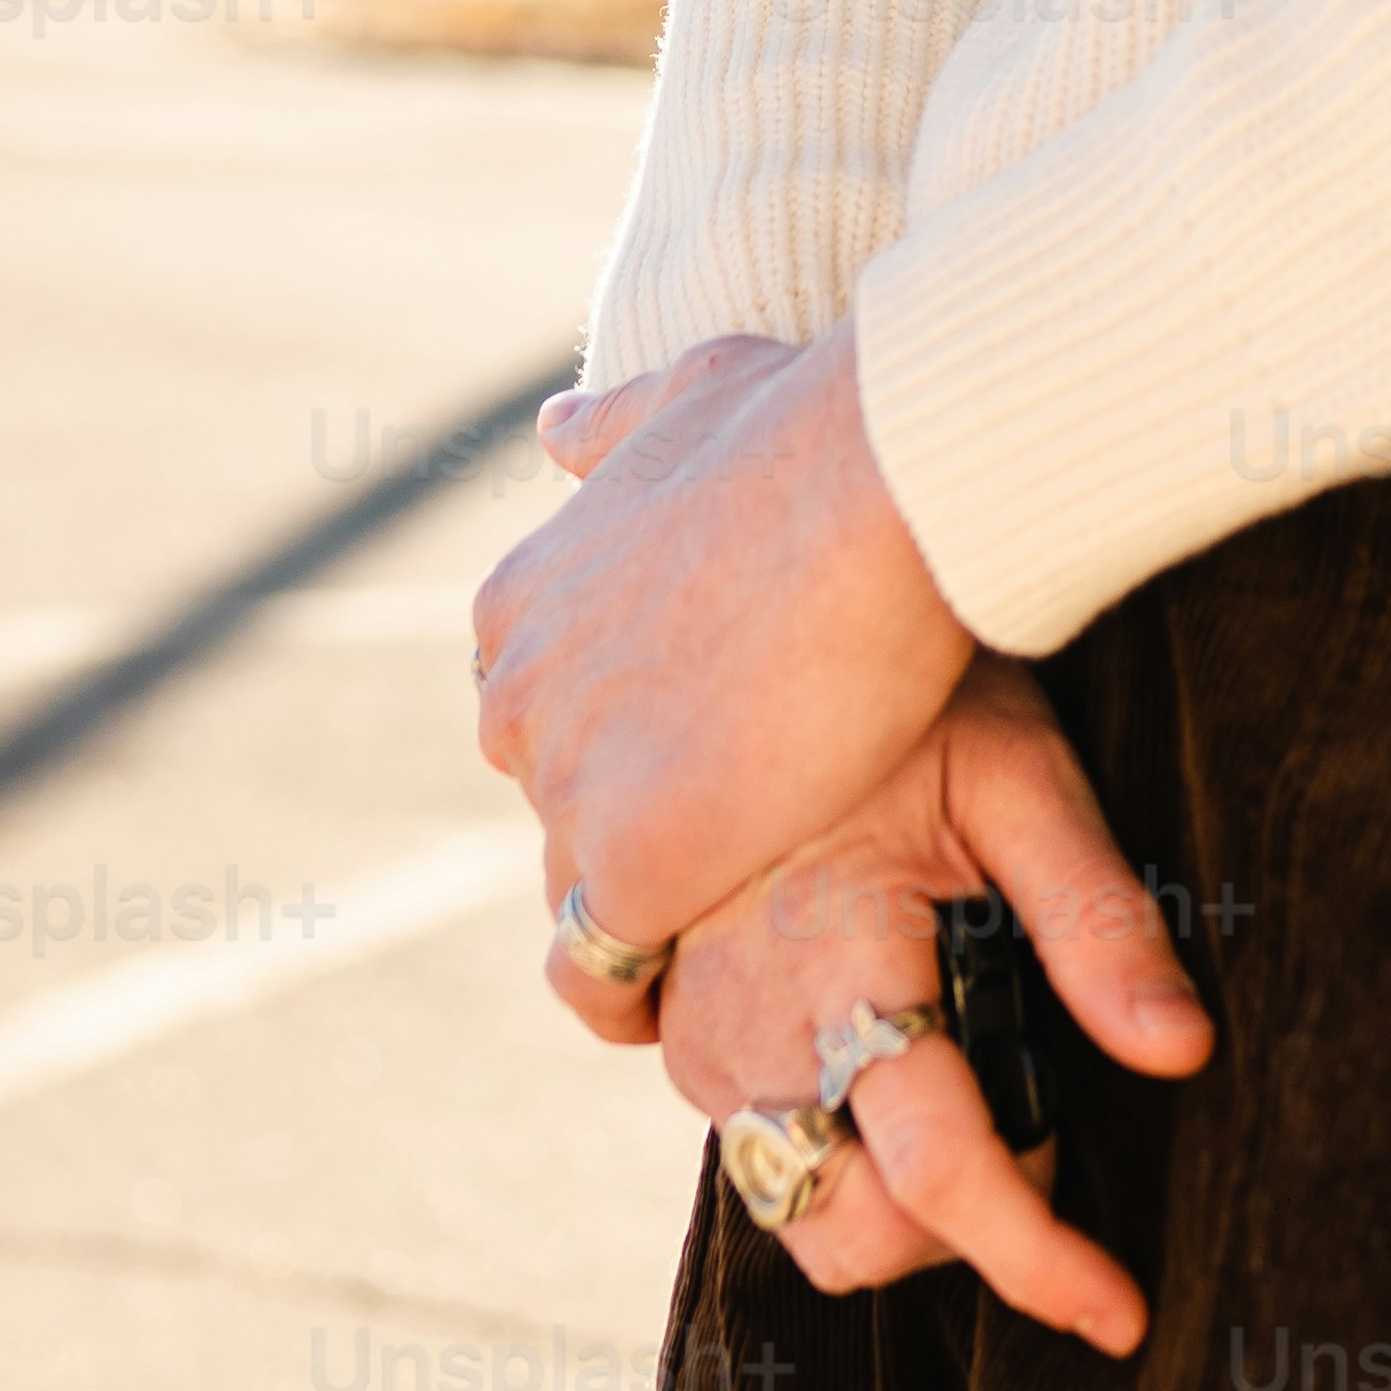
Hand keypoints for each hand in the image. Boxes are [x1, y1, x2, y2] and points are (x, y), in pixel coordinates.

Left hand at [473, 328, 971, 1005]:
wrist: (874, 482)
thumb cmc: (805, 428)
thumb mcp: (692, 396)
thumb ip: (618, 427)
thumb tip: (555, 428)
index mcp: (520, 602)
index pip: (549, 712)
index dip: (632, 737)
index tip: (711, 741)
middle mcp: (516, 698)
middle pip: (560, 804)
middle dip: (638, 818)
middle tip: (753, 820)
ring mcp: (566, 788)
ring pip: (583, 892)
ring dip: (652, 904)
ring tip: (749, 916)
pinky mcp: (629, 869)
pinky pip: (605, 974)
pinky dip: (645, 994)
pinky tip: (707, 993)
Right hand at [663, 659, 1215, 1352]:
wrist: (759, 606)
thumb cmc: (913, 683)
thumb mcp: (1023, 773)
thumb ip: (1097, 923)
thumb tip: (1185, 1053)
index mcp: (835, 961)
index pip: (941, 1168)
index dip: (1038, 1260)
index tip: (1122, 1315)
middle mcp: (741, 1023)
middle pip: (855, 1230)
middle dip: (962, 1229)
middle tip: (1045, 1121)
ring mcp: (689, 1032)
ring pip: (798, 1203)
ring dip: (898, 1191)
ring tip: (979, 1062)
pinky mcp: (667, 1021)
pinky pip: (754, 1141)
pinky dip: (836, 1137)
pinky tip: (897, 1036)